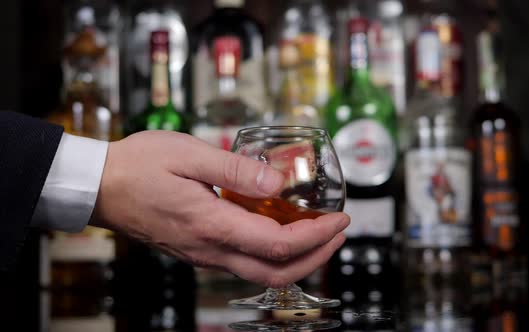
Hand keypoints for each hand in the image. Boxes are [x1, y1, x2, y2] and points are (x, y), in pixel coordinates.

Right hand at [90, 131, 348, 287]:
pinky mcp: (198, 250)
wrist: (99, 187)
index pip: (278, 244)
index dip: (316, 236)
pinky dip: (274, 255)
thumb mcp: (188, 154)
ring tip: (319, 234)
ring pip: (261, 272)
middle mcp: (210, 248)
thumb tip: (278, 182)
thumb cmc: (138, 166)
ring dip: (298, 259)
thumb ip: (236, 169)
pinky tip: (281, 233)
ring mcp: (203, 254)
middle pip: (276, 271)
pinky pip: (244, 263)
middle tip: (339, 233)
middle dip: (316, 256)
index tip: (338, 219)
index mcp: (211, 224)